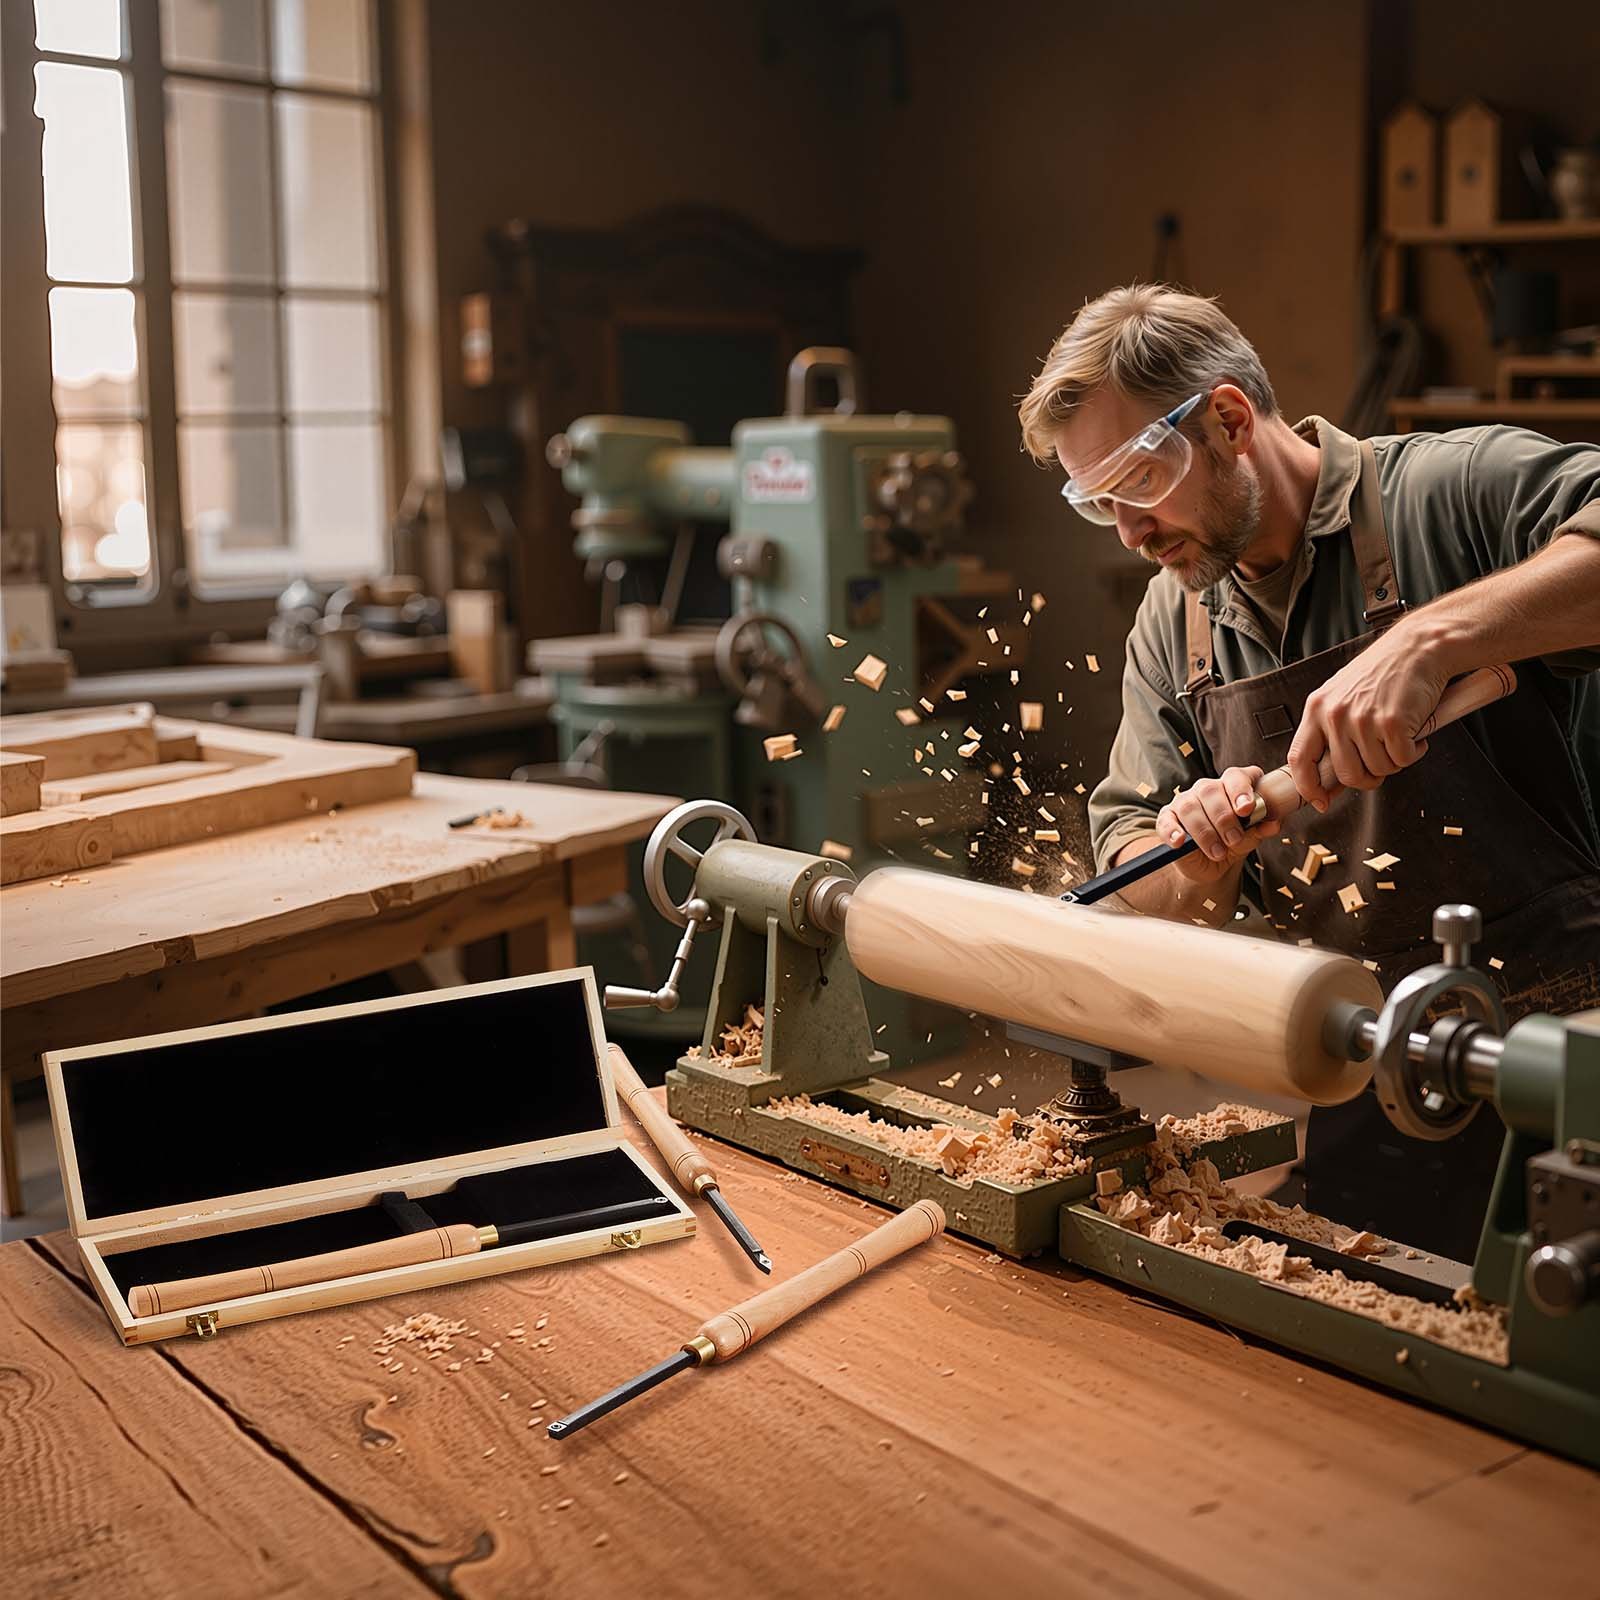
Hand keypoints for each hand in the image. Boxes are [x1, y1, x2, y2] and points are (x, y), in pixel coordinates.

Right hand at [1156, 765, 1281, 881]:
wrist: (1210, 865)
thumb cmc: (1233, 844)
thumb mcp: (1250, 839)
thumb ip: (1261, 829)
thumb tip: (1273, 824)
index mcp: (1232, 787)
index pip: (1236, 776)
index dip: (1241, 789)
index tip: (1246, 809)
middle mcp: (1207, 789)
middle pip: (1211, 791)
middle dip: (1224, 818)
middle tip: (1233, 840)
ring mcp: (1185, 802)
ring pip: (1190, 807)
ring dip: (1205, 832)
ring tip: (1217, 852)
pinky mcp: (1168, 818)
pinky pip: (1167, 821)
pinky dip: (1173, 831)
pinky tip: (1180, 842)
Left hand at [1287, 624, 1450, 809]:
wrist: (1420, 647)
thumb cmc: (1384, 672)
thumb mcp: (1342, 695)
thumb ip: (1331, 731)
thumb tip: (1329, 777)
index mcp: (1317, 708)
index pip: (1300, 760)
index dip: (1309, 787)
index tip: (1321, 801)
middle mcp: (1336, 715)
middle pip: (1346, 774)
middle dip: (1368, 778)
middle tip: (1382, 762)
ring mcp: (1363, 720)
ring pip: (1378, 770)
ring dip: (1394, 761)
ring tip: (1399, 737)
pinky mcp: (1393, 724)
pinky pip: (1403, 760)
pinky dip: (1414, 752)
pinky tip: (1415, 731)